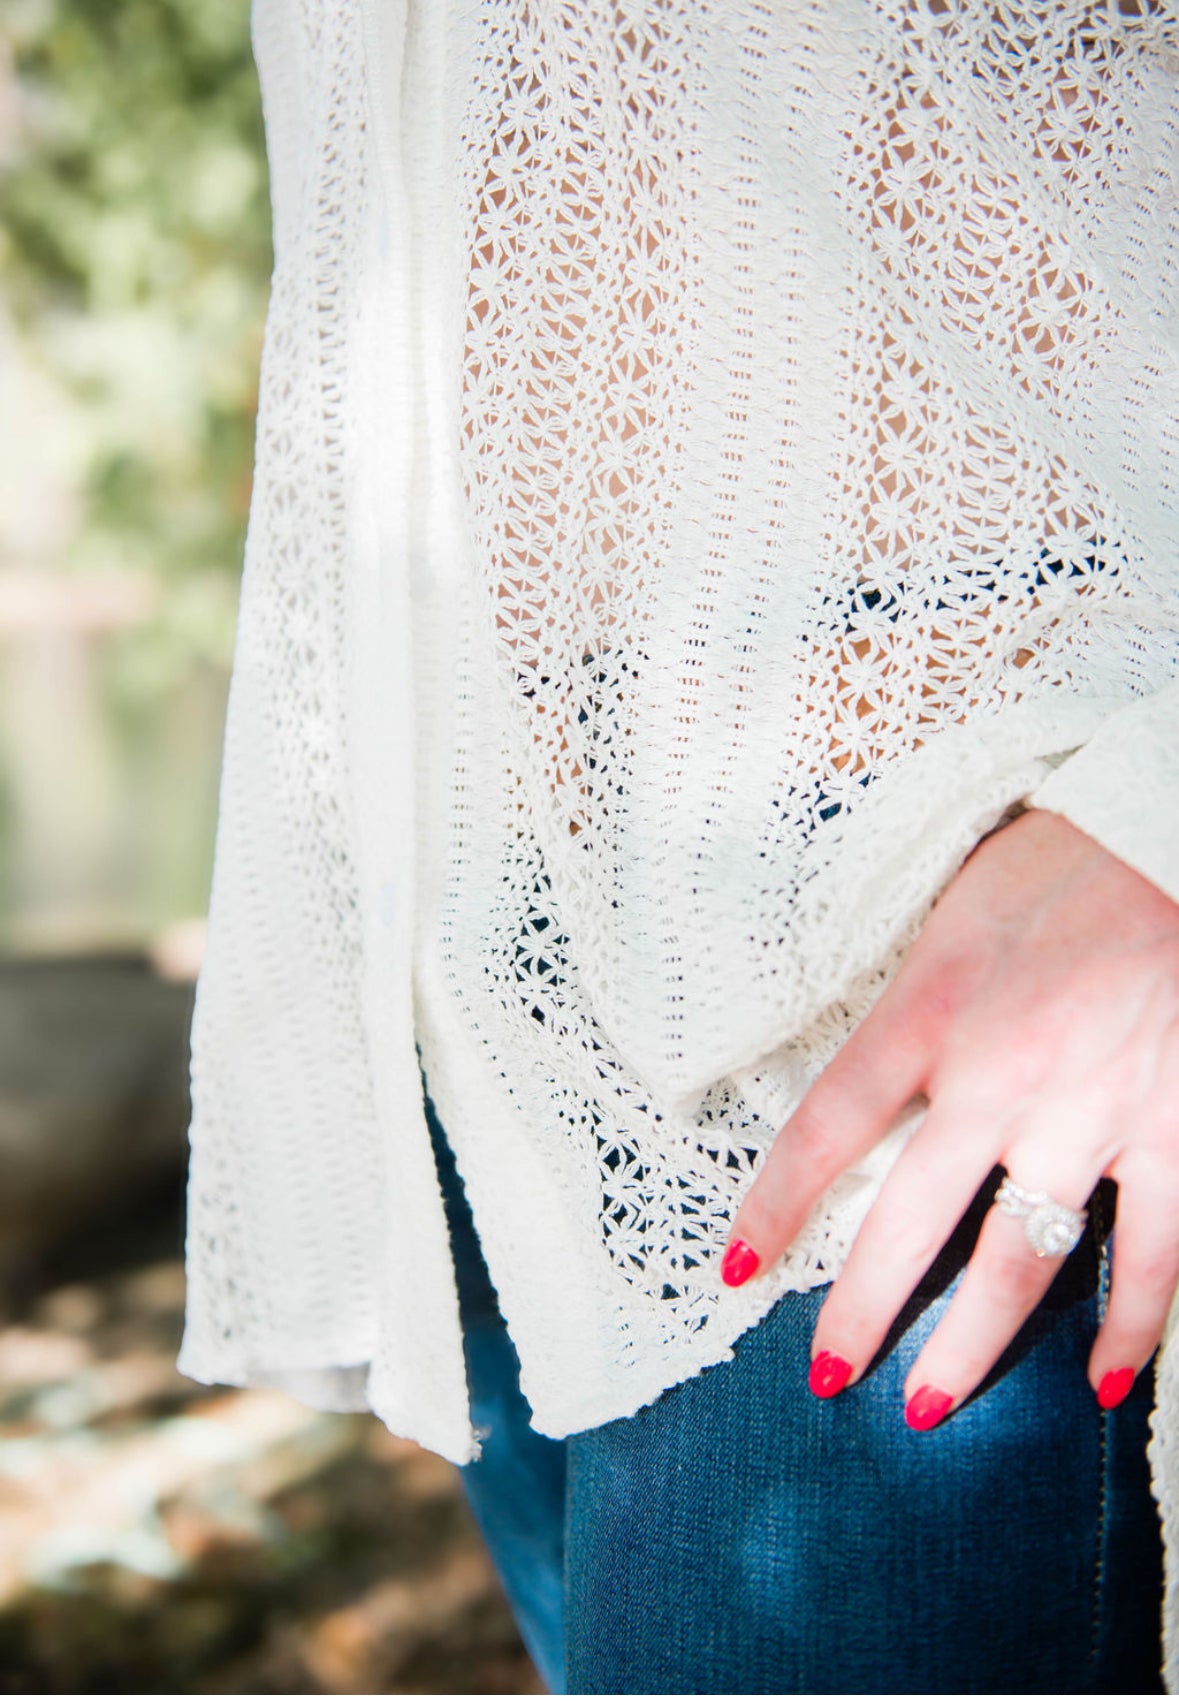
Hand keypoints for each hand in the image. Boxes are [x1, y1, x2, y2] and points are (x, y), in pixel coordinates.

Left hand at [720, 807, 1178, 1426]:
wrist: (1170, 832)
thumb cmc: (1056, 862)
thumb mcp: (942, 905)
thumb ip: (896, 987)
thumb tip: (834, 1037)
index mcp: (932, 1009)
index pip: (829, 1125)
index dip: (775, 1205)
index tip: (736, 1267)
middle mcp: (1002, 1074)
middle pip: (911, 1221)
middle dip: (865, 1310)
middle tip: (831, 1378)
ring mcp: (1093, 1112)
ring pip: (1020, 1260)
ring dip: (972, 1346)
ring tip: (926, 1407)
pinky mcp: (1177, 1128)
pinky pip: (1155, 1253)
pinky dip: (1132, 1327)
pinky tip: (1101, 1385)